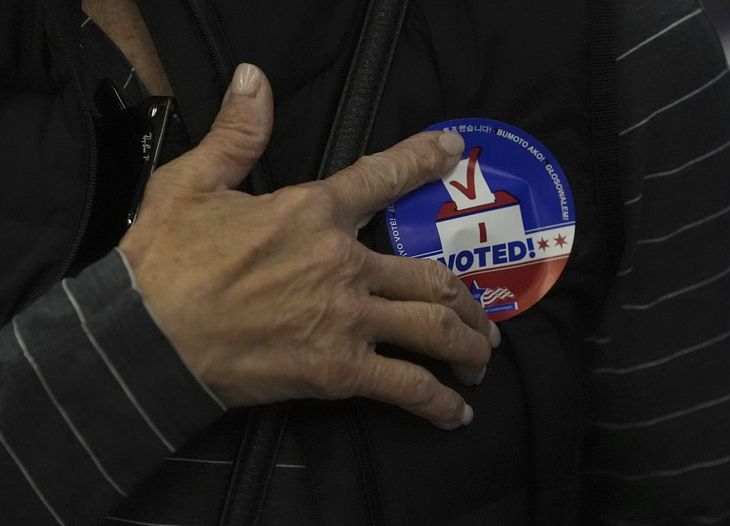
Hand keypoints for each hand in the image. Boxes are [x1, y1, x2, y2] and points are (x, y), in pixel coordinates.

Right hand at [119, 64, 499, 429]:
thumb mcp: (191, 182)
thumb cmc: (165, 261)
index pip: (382, 178)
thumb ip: (236, 134)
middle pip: (430, 276)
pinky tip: (456, 413)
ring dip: (468, 343)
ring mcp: (347, 318)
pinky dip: (438, 402)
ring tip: (483, 358)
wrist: (144, 338)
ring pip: (433, 328)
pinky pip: (405, 386)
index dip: (422, 160)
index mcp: (313, 213)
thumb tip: (254, 80)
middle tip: (484, 317)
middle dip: (467, 299)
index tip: (452, 151)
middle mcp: (344, 263)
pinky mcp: (337, 369)